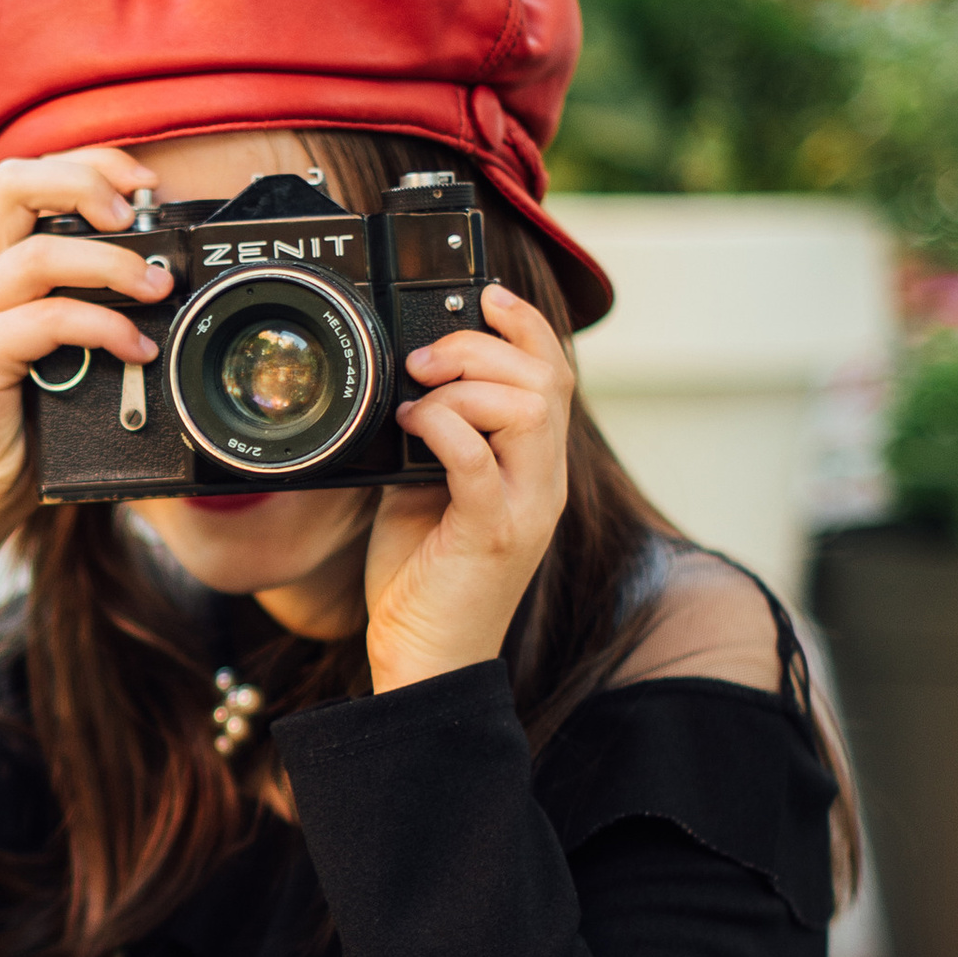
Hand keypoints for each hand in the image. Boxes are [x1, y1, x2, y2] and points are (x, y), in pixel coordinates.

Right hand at [0, 143, 169, 749]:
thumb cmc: (30, 425)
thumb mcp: (74, 356)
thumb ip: (104, 314)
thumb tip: (179, 290)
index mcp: (2, 266)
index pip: (33, 178)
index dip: (90, 166)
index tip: (146, 186)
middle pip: (16, 183)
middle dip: (87, 182)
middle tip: (139, 214)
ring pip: (39, 253)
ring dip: (111, 264)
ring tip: (158, 289)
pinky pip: (43, 321)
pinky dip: (99, 327)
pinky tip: (135, 348)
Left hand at [363, 283, 574, 692]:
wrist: (426, 661)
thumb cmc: (424, 580)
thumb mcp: (424, 490)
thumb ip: (431, 439)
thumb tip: (402, 388)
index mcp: (534, 468)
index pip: (554, 374)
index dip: (527, 324)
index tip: (485, 295)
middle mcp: (543, 483)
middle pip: (547, 379)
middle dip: (482, 348)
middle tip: (426, 359)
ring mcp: (526, 508)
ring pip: (529, 409)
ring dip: (465, 386)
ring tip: (417, 398)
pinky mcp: (494, 535)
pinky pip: (481, 461)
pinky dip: (444, 428)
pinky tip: (411, 428)